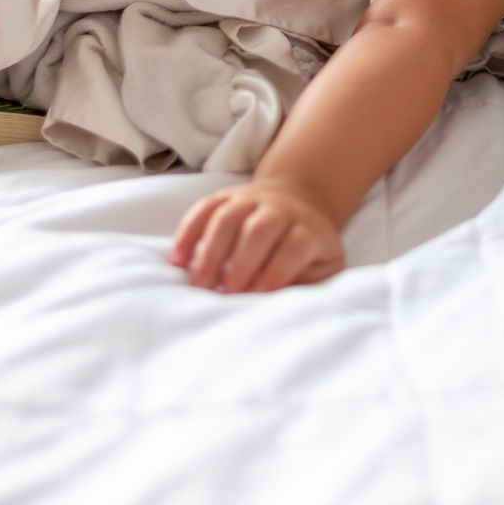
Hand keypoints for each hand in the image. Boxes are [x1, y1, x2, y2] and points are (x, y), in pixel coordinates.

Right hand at [168, 177, 345, 293]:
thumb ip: (312, 285)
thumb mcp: (325, 265)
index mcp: (309, 228)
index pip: (294, 246)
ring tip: (200, 285)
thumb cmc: (309, 248)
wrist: (299, 200)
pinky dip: (188, 233)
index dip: (276, 272)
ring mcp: (251, 198)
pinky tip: (178, 260)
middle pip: (258, 229)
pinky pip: (204, 208)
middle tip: (225, 296)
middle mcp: (280, 208)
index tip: (257, 297)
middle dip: (240, 265)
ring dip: (211, 252)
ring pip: (228, 217)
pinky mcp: (227, 195)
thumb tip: (290, 309)